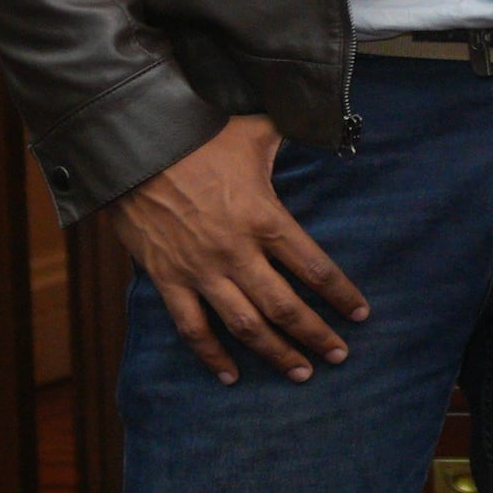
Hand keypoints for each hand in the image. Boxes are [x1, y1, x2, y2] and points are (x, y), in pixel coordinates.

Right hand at [113, 116, 364, 385]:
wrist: (131, 148)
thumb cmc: (197, 135)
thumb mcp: (253, 131)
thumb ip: (290, 133)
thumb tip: (318, 116)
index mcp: (266, 219)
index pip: (315, 268)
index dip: (341, 295)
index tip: (360, 314)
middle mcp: (238, 252)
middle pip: (287, 307)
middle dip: (317, 336)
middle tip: (338, 355)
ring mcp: (201, 270)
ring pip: (247, 326)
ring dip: (276, 353)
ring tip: (301, 372)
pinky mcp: (168, 279)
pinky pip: (193, 328)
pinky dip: (212, 356)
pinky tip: (230, 376)